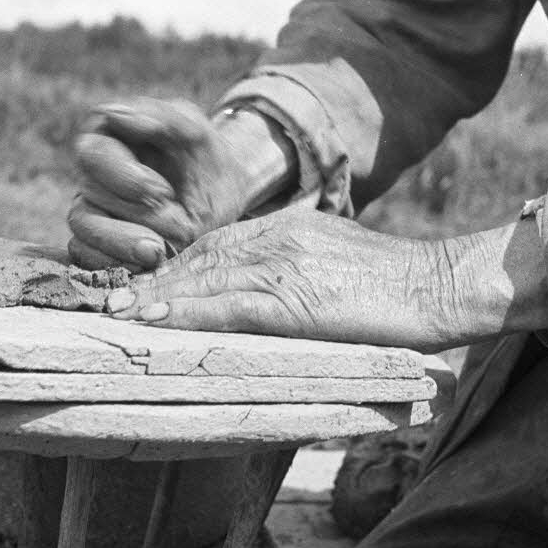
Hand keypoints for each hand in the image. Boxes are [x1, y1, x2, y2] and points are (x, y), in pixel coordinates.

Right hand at [67, 97, 284, 270]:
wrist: (223, 199)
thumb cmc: (206, 159)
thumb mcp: (196, 132)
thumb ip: (162, 116)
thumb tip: (116, 112)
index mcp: (110, 136)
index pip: (94, 152)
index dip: (125, 176)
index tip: (163, 192)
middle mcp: (95, 172)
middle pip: (91, 192)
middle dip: (134, 212)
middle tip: (177, 222)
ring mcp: (93, 208)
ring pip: (83, 226)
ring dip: (120, 242)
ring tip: (159, 252)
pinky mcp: (97, 241)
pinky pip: (84, 254)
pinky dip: (112, 263)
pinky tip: (145, 265)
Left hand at [104, 211, 547, 350]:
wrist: (438, 285)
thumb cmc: (397, 287)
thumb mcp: (338, 266)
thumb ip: (300, 272)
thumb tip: (278, 296)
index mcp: (289, 230)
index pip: (217, 246)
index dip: (176, 267)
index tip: (142, 287)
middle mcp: (278, 238)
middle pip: (201, 256)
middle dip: (154, 279)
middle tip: (109, 299)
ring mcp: (285, 264)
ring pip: (205, 276)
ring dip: (156, 295)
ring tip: (116, 312)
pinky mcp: (294, 296)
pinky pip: (228, 303)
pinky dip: (187, 309)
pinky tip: (155, 318)